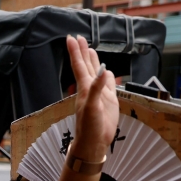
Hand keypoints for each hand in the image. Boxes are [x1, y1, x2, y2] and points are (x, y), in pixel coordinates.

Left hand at [66, 35, 118, 161]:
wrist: (94, 143)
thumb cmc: (89, 127)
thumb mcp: (92, 107)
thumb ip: (96, 89)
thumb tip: (102, 71)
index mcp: (84, 88)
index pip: (79, 66)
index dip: (76, 52)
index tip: (71, 38)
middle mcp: (91, 88)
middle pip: (86, 65)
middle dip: (82, 51)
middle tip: (79, 37)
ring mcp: (100, 94)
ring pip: (96, 72)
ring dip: (93, 61)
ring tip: (90, 49)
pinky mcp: (109, 101)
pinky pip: (107, 84)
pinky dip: (106, 76)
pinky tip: (105, 71)